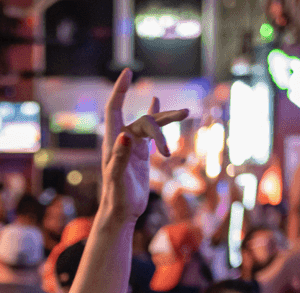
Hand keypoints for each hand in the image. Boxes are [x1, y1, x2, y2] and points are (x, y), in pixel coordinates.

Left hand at [100, 69, 188, 223]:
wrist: (122, 212)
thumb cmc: (117, 197)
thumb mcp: (117, 178)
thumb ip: (119, 156)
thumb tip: (126, 134)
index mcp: (113, 140)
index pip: (114, 108)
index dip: (120, 90)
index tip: (128, 73)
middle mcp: (122, 139)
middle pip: (144, 120)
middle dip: (163, 119)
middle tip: (184, 118)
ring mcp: (132, 145)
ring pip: (151, 126)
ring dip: (167, 120)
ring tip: (187, 112)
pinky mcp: (141, 154)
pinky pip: (150, 132)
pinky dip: (157, 120)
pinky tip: (157, 102)